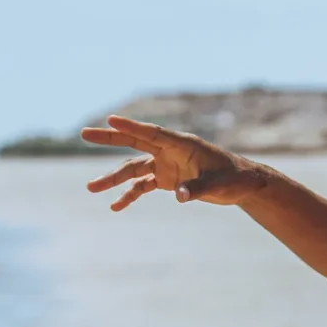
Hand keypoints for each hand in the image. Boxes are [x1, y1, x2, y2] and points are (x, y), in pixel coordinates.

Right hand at [81, 116, 268, 209]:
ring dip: (113, 178)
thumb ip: (198, 188)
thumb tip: (179, 196)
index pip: (152, 132)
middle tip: (83, 133)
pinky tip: (115, 206)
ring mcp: (166, 164)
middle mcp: (169, 151)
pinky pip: (142, 187)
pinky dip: (129, 195)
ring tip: (91, 188)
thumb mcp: (219, 185)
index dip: (131, 126)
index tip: (110, 119)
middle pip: (134, 142)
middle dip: (109, 138)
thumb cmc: (235, 179)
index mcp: (182, 144)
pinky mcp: (166, 179)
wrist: (243, 185)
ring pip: (133, 168)